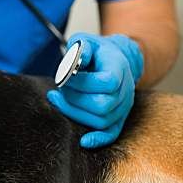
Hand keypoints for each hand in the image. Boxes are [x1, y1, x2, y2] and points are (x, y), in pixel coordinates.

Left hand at [47, 33, 143, 148]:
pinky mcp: (118, 118)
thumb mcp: (85, 41)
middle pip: (101, 105)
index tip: (64, 76)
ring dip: (74, 111)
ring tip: (57, 97)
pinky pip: (111, 134)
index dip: (82, 82)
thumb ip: (80, 49)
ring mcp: (123, 107)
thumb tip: (72, 64)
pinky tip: (84, 142)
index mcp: (119, 68)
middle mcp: (125, 90)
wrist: (115, 59)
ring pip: (101, 120)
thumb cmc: (96, 51)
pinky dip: (99, 140)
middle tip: (60, 87)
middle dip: (74, 97)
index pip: (107, 82)